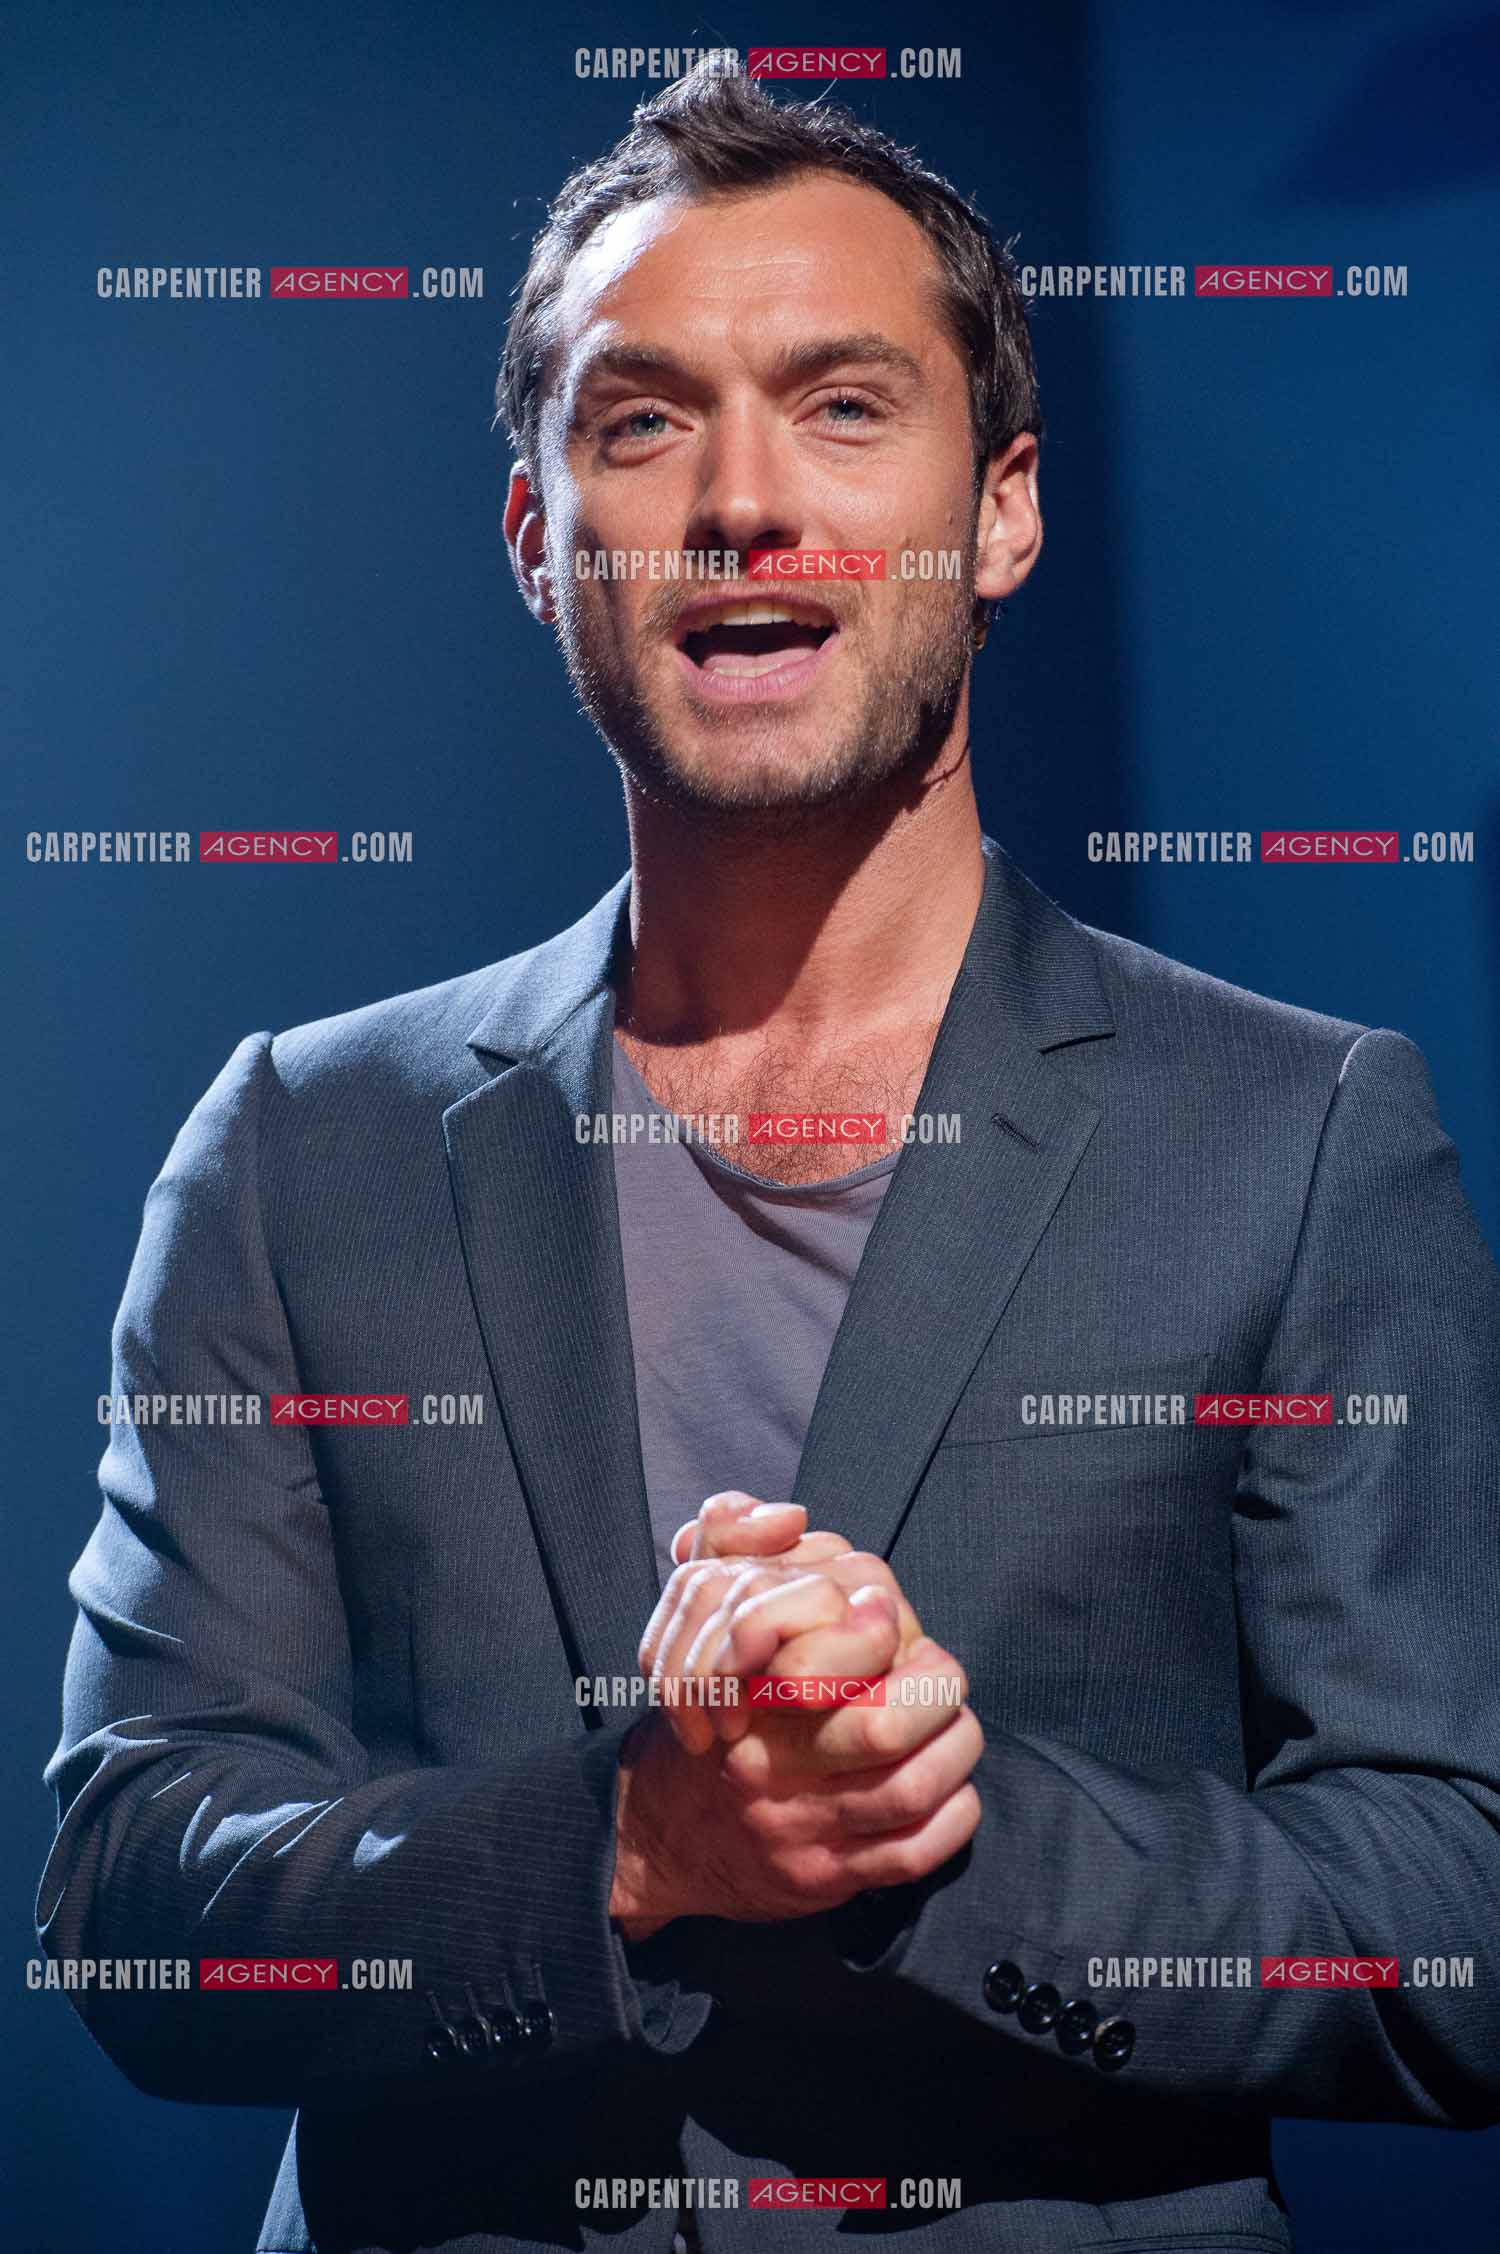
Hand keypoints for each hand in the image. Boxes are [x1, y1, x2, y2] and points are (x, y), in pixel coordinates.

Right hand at [613, 1521, 981, 1936]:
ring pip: (909, 1789)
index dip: (880, 1630)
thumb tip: (789, 1516)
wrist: (661, 1831)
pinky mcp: (827, 1877)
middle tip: (942, 1676)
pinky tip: (953, 1790)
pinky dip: (953, 1816)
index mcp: (744, 1695)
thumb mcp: (694, 1616)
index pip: (825, 1660)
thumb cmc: (706, 1710)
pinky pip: (914, 1853)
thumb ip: (729, 1542)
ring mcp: (801, 1825)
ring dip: (955, 1750)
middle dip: (936, 1693)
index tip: (890, 1618)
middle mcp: (771, 1764)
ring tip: (956, 1727)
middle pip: (882, 1729)